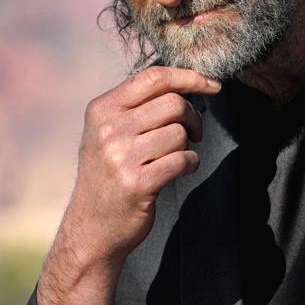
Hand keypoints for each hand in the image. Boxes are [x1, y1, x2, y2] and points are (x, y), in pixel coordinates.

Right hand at [36, 66, 220, 304]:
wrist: (91, 228)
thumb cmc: (108, 176)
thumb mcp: (108, 133)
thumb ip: (137, 106)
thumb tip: (185, 81)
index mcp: (101, 109)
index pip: (152, 77)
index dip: (188, 76)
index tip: (212, 84)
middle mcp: (108, 130)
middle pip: (173, 103)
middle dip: (193, 117)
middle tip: (194, 132)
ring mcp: (121, 157)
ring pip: (180, 133)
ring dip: (188, 145)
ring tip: (175, 157)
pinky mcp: (138, 184)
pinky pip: (183, 160)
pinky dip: (190, 164)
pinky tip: (178, 171)